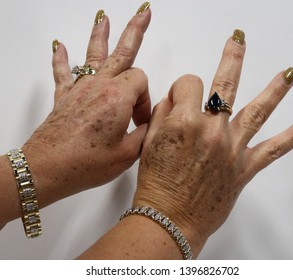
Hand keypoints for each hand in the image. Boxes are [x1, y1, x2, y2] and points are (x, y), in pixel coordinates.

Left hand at [22, 7, 150, 205]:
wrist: (48, 169)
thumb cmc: (85, 163)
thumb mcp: (127, 154)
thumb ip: (144, 134)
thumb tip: (149, 125)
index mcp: (118, 98)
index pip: (141, 83)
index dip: (146, 100)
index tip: (141, 119)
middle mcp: (99, 86)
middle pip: (123, 51)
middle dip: (136, 30)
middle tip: (145, 13)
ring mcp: (80, 89)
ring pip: (94, 54)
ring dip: (101, 35)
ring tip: (105, 18)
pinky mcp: (65, 97)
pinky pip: (64, 72)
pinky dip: (62, 59)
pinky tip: (60, 47)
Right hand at [134, 30, 292, 256]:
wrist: (168, 218)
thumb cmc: (156, 184)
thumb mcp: (149, 143)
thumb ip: (162, 115)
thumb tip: (175, 100)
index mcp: (185, 122)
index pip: (189, 84)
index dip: (182, 88)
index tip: (179, 99)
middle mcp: (211, 130)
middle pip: (226, 83)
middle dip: (231, 58)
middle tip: (238, 42)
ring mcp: (231, 148)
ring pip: (258, 110)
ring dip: (274, 89)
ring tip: (288, 74)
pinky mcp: (244, 168)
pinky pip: (273, 149)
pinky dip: (292, 136)